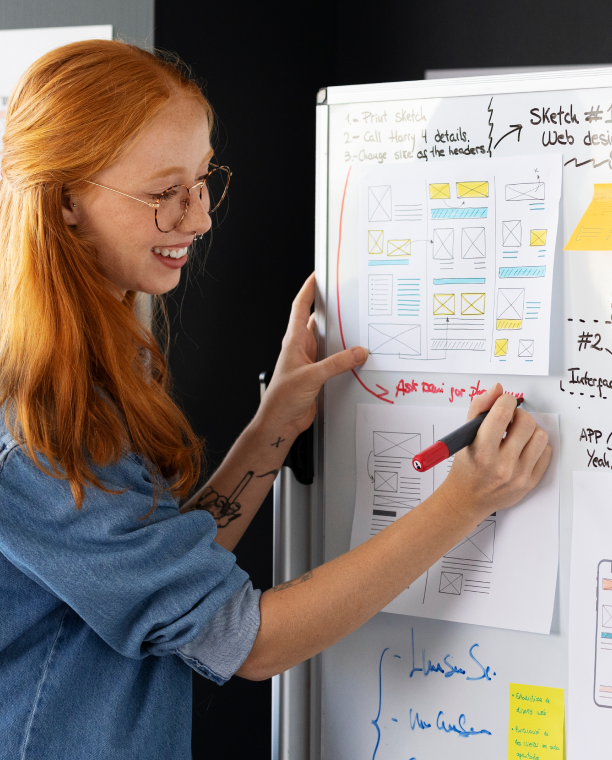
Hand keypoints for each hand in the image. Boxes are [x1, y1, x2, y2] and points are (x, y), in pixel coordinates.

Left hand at [256, 273, 366, 436]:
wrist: (280, 422)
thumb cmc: (282, 399)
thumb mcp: (312, 376)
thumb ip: (337, 363)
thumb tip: (358, 352)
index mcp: (294, 341)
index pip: (300, 307)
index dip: (309, 289)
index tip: (318, 275)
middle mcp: (301, 348)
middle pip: (316, 320)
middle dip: (329, 308)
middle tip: (344, 296)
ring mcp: (309, 361)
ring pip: (327, 340)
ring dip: (339, 334)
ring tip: (356, 323)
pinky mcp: (317, 375)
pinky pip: (333, 358)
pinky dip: (344, 355)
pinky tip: (355, 355)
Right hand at [439, 383, 551, 521]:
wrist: (467, 499)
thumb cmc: (465, 465)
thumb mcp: (463, 436)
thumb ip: (478, 408)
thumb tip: (498, 389)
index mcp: (481, 450)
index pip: (502, 414)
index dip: (505, 401)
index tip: (503, 404)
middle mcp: (501, 465)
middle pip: (525, 422)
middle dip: (518, 415)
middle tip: (510, 421)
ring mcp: (518, 475)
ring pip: (540, 436)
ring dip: (530, 430)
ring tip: (518, 435)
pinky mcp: (530, 483)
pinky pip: (547, 453)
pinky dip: (537, 446)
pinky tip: (524, 449)